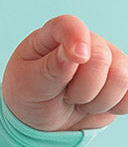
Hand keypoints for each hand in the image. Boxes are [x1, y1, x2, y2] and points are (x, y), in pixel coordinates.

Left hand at [2, 15, 127, 130]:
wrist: (40, 120)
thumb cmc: (29, 97)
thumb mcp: (28, 85)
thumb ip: (50, 69)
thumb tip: (74, 53)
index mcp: (53, 36)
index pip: (68, 26)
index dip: (76, 38)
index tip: (78, 58)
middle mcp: (86, 41)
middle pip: (100, 59)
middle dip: (81, 89)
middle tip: (63, 95)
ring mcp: (108, 58)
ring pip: (121, 78)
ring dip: (96, 101)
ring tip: (77, 101)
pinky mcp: (120, 79)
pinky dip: (114, 107)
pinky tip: (94, 106)